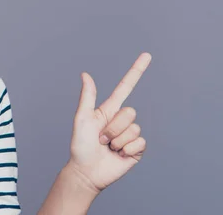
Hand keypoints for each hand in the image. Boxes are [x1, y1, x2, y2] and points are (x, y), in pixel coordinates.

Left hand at [65, 52, 151, 192]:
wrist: (87, 172)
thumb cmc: (80, 145)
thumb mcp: (82, 119)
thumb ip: (87, 97)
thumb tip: (85, 74)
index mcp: (109, 109)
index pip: (126, 87)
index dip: (136, 71)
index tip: (147, 55)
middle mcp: (121, 120)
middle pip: (129, 112)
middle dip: (112, 127)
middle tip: (101, 138)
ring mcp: (130, 134)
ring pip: (133, 128)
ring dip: (117, 140)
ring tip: (107, 147)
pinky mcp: (136, 149)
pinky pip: (139, 142)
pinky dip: (126, 149)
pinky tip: (117, 155)